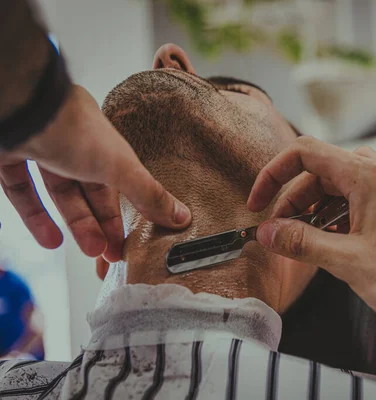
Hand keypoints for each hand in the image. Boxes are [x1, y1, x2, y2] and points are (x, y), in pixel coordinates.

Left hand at [0, 85, 190, 260]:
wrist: (21, 108)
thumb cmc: (74, 130)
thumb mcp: (121, 167)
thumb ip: (149, 195)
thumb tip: (183, 217)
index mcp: (106, 146)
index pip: (120, 186)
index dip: (124, 216)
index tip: (128, 244)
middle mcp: (75, 147)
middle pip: (91, 194)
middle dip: (101, 226)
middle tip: (109, 255)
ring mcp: (42, 151)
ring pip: (60, 195)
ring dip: (76, 226)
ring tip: (88, 252)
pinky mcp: (10, 157)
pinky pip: (24, 191)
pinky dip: (37, 217)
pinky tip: (51, 241)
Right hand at [247, 136, 375, 337]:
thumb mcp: (349, 261)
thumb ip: (303, 243)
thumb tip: (269, 232)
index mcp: (366, 177)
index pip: (305, 153)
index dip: (273, 174)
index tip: (258, 202)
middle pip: (319, 174)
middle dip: (292, 201)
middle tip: (278, 233)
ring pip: (336, 191)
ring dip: (313, 214)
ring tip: (302, 244)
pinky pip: (355, 206)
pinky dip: (334, 222)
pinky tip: (329, 247)